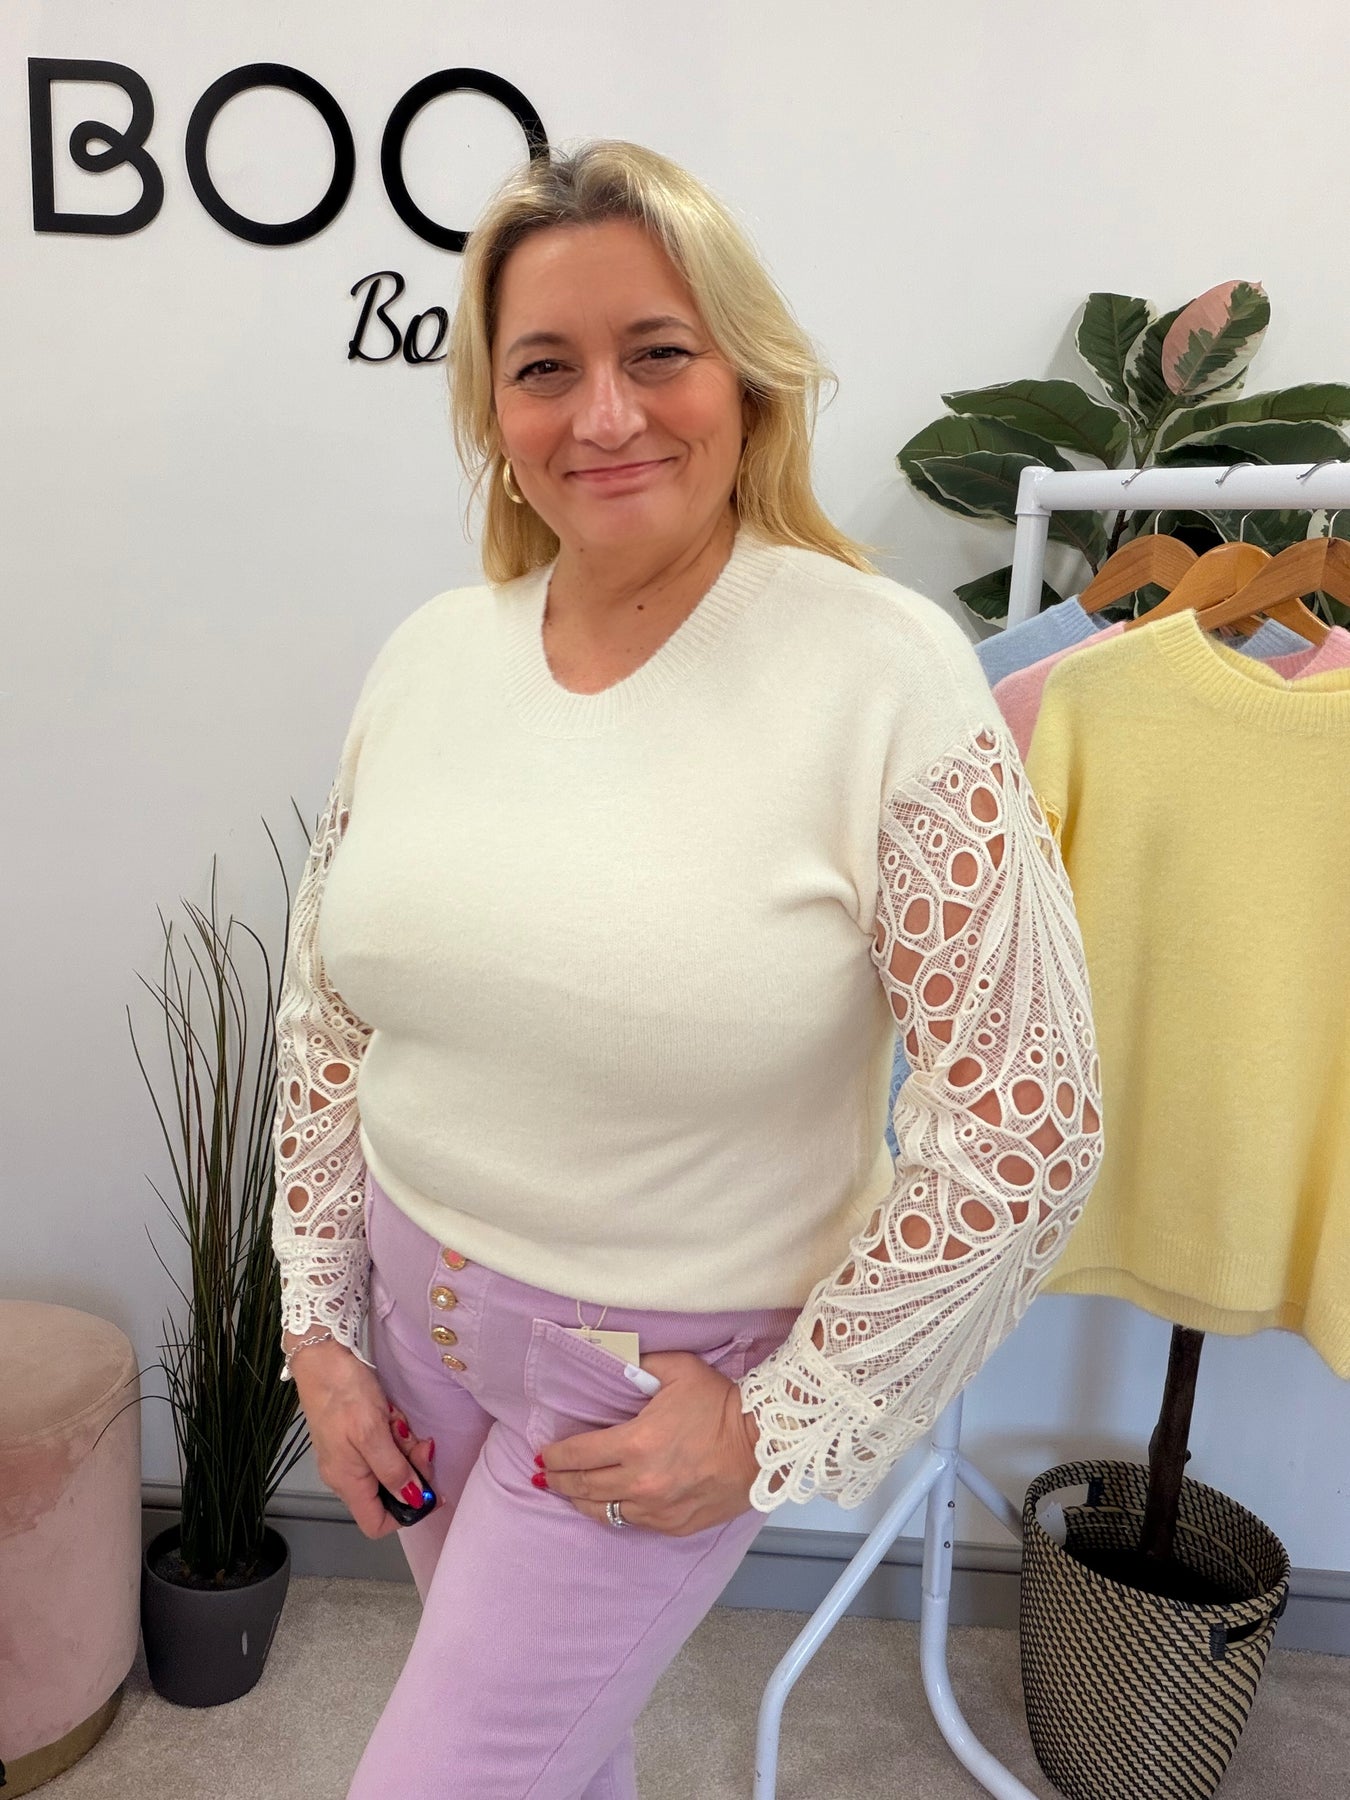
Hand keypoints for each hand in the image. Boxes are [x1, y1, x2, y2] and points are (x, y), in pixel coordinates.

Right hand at [288, 1337, 437, 1537]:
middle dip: (411, 1470)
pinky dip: (393, 1434)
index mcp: (348, 1482)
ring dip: (403, 1447)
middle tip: (421, 1443)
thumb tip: (414, 1501)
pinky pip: (382, 1446)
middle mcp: (347, 1475)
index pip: (377, 1524)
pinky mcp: (354, 1435)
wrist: (321, 1355)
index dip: (406, 1513)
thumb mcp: (374, 1431)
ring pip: (390, 1467)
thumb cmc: (344, 1393)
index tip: (430, 1491)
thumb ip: (393, 1470)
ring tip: (399, 1421)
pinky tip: (391, 1415)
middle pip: (389, 1492)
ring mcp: (349, 1454)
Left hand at [538, 1351, 761, 1535]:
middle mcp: (642, 1483)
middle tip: (545, 1475)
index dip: (556, 1456)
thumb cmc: (721, 1404)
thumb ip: (639, 1366)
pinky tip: (607, 1505)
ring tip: (568, 1492)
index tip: (543, 1455)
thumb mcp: (678, 1370)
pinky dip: (615, 1513)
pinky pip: (633, 1523)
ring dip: (581, 1501)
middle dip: (560, 1479)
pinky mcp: (675, 1525)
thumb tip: (611, 1360)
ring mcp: (658, 1509)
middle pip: (585, 1486)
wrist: (763, 1444)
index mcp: (637, 1444)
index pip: (579, 1455)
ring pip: (604, 1512)